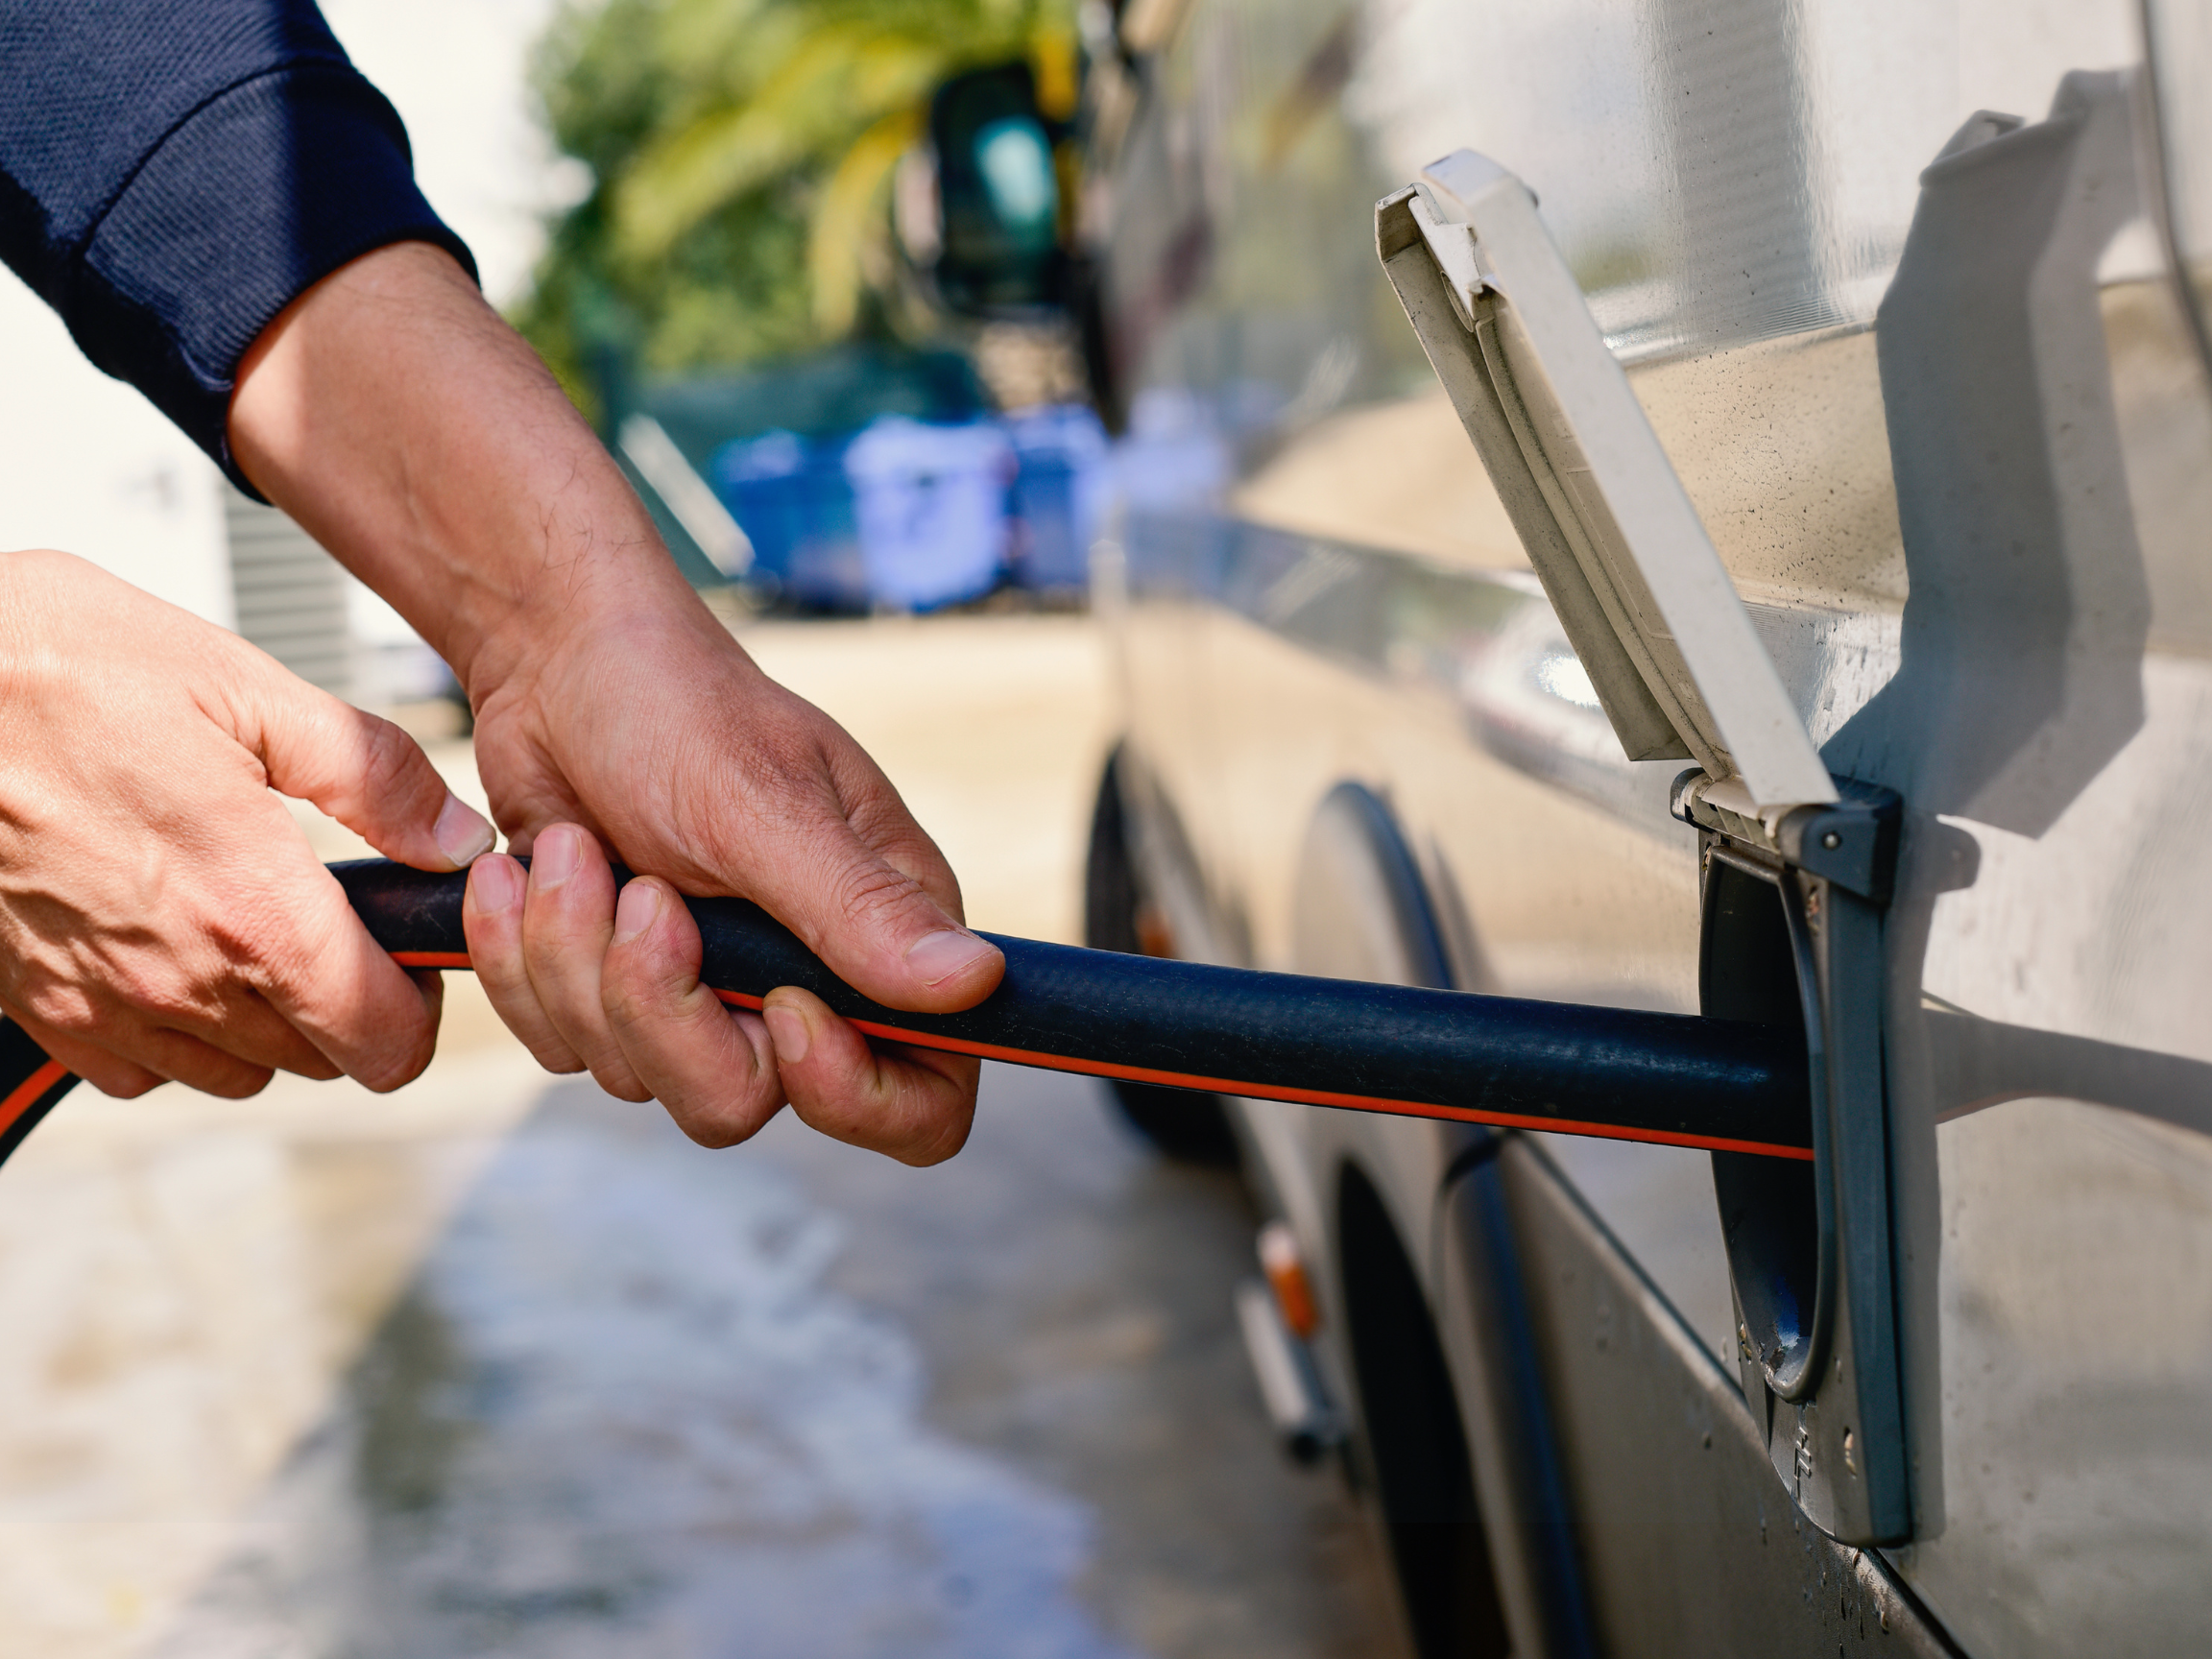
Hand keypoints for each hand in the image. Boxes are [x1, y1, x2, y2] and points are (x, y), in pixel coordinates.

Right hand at [0, 548, 493, 1096]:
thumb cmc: (55, 665)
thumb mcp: (243, 687)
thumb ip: (371, 774)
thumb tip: (457, 835)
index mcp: (254, 911)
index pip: (385, 1043)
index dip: (419, 1008)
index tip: (410, 953)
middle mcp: (180, 982)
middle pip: (319, 1060)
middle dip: (348, 1003)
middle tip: (333, 917)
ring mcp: (101, 1004)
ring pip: (233, 1071)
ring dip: (263, 1020)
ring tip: (247, 921)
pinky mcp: (35, 1006)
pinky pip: (137, 1066)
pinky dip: (169, 1028)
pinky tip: (168, 942)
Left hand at [228, 243, 1001, 1162]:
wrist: (554, 661)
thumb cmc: (675, 705)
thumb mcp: (766, 804)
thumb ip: (861, 909)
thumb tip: (978, 983)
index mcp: (881, 936)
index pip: (923, 1100)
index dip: (852, 1091)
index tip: (777, 1005)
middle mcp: (804, 983)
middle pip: (744, 1101)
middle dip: (659, 1007)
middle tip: (640, 892)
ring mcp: (704, 996)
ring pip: (638, 1078)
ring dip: (577, 962)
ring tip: (573, 849)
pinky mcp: (615, 994)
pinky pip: (563, 1046)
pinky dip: (524, 960)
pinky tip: (528, 866)